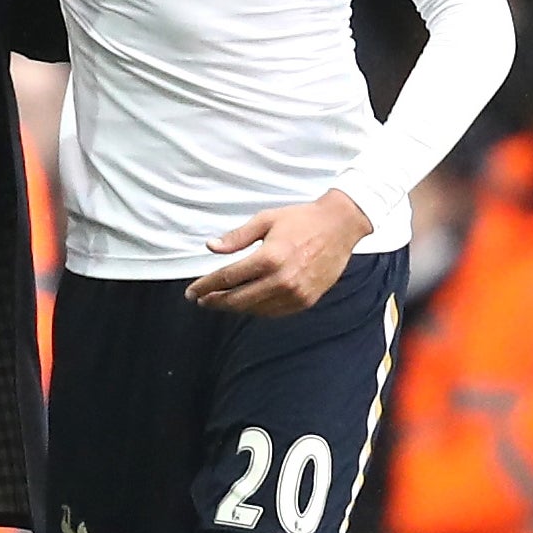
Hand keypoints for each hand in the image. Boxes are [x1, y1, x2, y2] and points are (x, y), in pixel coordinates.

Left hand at [184, 189, 371, 317]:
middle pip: (238, 299)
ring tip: (221, 301)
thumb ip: (237, 237)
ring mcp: (295, 293)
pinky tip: (247, 303)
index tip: (192, 292)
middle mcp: (281, 280)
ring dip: (235, 307)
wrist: (340, 226)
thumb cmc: (301, 220)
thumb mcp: (265, 220)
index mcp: (269, 258)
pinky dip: (257, 309)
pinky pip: (274, 312)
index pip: (228, 278)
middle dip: (216, 301)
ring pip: (255, 309)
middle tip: (201, 300)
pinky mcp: (306, 300)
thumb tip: (211, 247)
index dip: (206, 286)